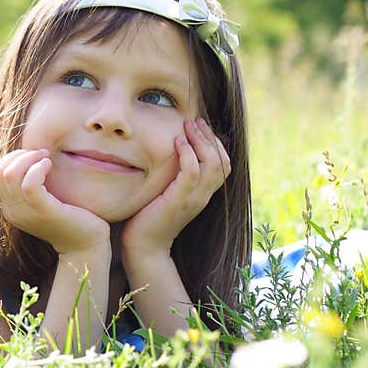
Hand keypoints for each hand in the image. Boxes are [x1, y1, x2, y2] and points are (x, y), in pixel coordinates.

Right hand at [0, 149, 109, 254]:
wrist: (84, 244)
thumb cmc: (67, 217)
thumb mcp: (41, 201)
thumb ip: (29, 185)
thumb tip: (27, 156)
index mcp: (8, 208)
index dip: (8, 159)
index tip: (31, 156)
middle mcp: (12, 212)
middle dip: (18, 156)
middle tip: (40, 154)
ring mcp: (25, 213)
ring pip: (10, 175)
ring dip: (28, 159)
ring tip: (45, 158)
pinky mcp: (43, 211)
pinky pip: (29, 184)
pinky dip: (38, 168)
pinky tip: (49, 165)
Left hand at [122, 117, 230, 260]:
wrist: (143, 246)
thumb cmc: (148, 218)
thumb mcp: (166, 193)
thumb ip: (173, 177)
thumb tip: (167, 155)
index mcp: (202, 194)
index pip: (224, 165)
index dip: (216, 143)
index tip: (201, 127)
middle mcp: (203, 196)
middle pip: (222, 161)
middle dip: (210, 137)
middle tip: (195, 121)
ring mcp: (194, 199)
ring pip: (212, 164)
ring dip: (201, 141)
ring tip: (187, 126)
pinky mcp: (180, 200)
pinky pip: (192, 172)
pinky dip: (188, 154)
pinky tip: (177, 142)